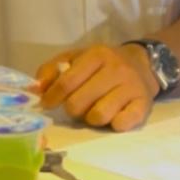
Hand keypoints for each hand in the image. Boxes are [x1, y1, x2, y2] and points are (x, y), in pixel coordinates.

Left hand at [34, 44, 157, 132]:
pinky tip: (114, 116)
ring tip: (96, 109)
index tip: (47, 103)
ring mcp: (131, 87)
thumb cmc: (101, 64)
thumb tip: (36, 89)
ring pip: (98, 116)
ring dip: (92, 118)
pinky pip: (121, 124)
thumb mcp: (76, 58)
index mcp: (97, 55)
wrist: (142, 64)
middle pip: (78, 103)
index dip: (52, 97)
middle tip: (77, 105)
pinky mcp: (143, 104)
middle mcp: (116, 69)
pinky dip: (114, 124)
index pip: (66, 82)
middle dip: (73, 109)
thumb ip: (52, 70)